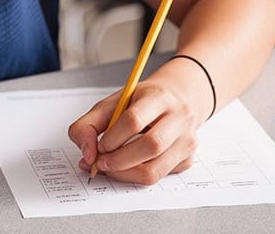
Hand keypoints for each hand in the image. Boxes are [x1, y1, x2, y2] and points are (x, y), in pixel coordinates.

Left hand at [68, 71, 205, 184]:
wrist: (176, 100)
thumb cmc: (141, 103)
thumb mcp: (112, 104)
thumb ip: (88, 125)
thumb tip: (87, 155)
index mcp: (159, 97)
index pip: (134, 120)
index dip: (112, 138)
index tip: (98, 146)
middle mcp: (179, 118)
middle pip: (150, 146)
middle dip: (118, 161)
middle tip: (101, 163)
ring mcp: (187, 140)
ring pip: (155, 170)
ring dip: (125, 174)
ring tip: (110, 168)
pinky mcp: (187, 159)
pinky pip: (159, 177)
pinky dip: (136, 177)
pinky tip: (127, 167)